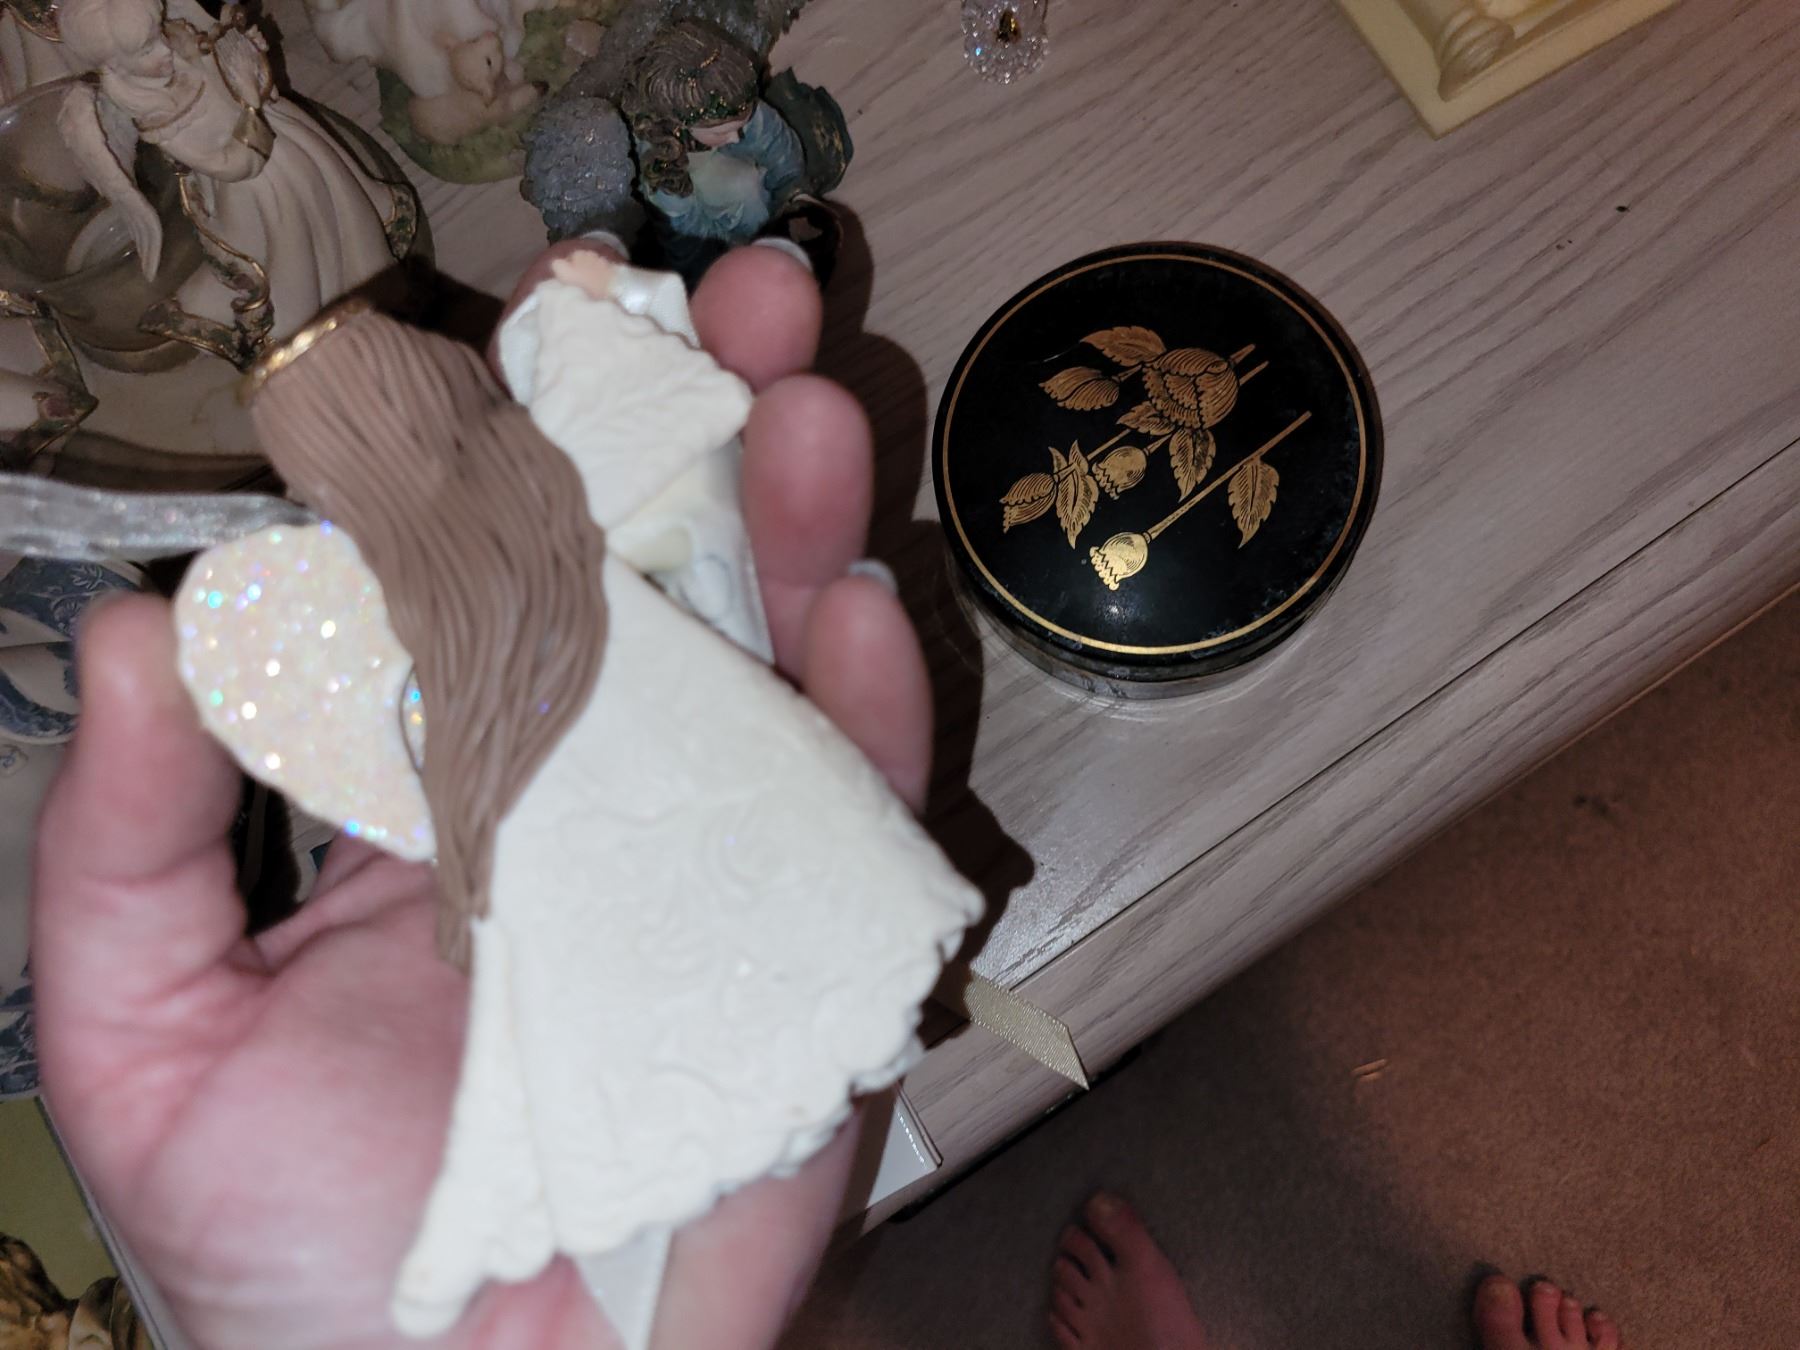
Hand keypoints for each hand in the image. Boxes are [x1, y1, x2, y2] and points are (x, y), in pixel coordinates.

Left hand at [33, 244, 929, 1349]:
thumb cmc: (283, 1241)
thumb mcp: (141, 1020)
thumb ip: (133, 824)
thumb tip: (145, 612)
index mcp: (453, 785)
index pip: (502, 576)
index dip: (526, 441)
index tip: (544, 313)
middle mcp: (604, 802)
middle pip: (671, 593)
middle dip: (706, 434)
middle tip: (737, 292)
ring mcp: (718, 881)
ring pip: (777, 683)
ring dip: (802, 539)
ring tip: (805, 407)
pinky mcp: (804, 985)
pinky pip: (849, 844)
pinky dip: (860, 733)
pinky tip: (857, 622)